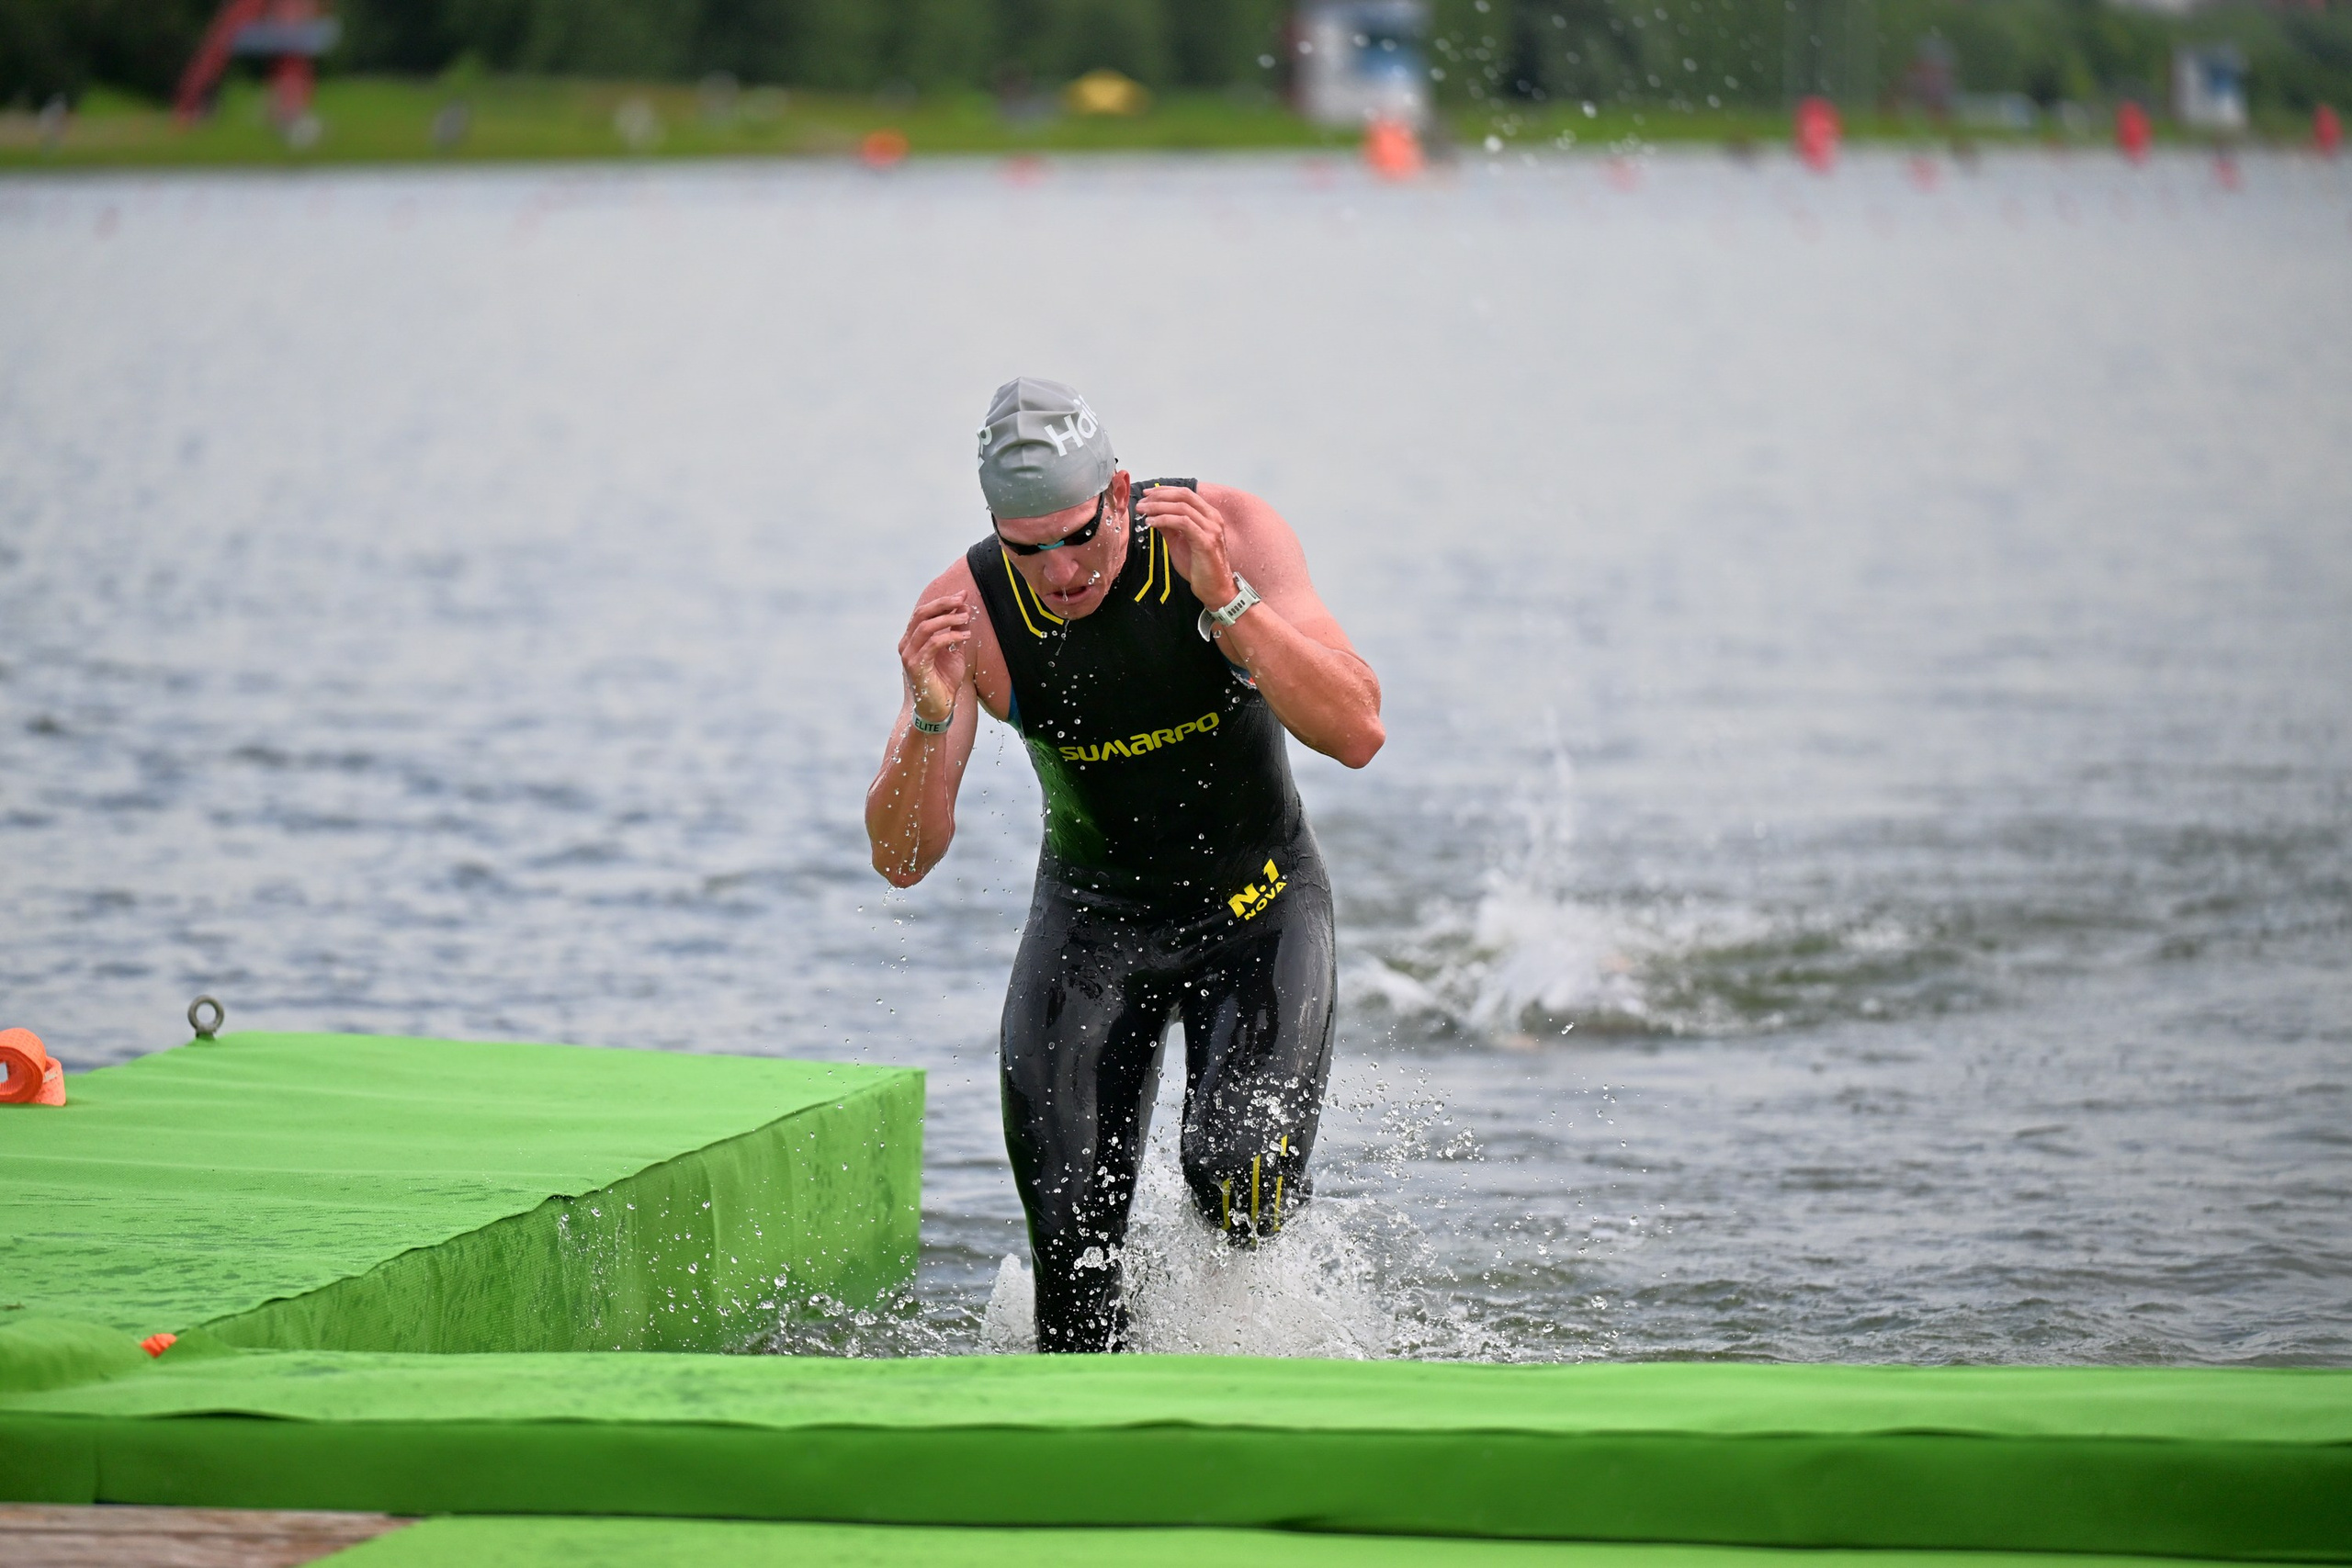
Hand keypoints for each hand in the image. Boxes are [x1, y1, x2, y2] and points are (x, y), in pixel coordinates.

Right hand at [897, 593, 974, 722]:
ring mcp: (908, 655)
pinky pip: (933, 644)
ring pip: (925, 627)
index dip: (942, 601)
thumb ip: (956, 631)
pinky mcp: (915, 666)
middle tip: (961, 600)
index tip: (961, 595)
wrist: (939, 708)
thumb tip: (964, 608)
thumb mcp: (955, 652)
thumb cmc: (945, 680)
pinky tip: (965, 636)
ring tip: (966, 618)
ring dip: (948, 619)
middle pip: (921, 614)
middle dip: (943, 604)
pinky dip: (950, 637)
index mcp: (912, 638)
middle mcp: (906, 644)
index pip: (924, 612)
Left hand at [1135, 484, 1238, 610]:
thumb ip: (1169, 527)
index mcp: (1209, 516)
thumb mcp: (1179, 542)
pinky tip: (1152, 523)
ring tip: (1143, 512)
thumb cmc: (1200, 568)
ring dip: (1158, 507)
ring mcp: (1211, 529)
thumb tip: (1153, 513)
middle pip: (1184, 496)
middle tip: (1142, 502)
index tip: (1147, 494)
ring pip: (1182, 507)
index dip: (1164, 491)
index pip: (1186, 494)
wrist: (1214, 589)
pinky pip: (1183, 523)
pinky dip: (1165, 520)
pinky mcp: (1206, 542)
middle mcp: (1213, 519)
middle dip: (1160, 496)